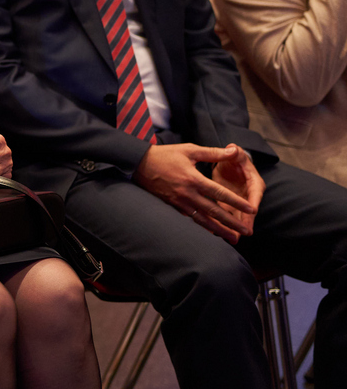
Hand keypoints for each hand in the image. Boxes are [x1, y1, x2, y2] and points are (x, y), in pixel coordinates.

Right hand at [134, 144, 259, 243]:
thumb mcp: (189, 150)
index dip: (236, 202)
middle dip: (231, 222)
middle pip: (213, 211)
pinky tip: (212, 233)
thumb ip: (213, 153)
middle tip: (246, 231)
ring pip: (202, 219)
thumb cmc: (165, 155)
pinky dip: (203, 227)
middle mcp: (187, 194)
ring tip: (232, 238)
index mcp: (193, 179)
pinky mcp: (172, 206)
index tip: (251, 209)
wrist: (138, 164)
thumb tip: (234, 151)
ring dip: (219, 230)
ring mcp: (179, 202)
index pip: (219, 193)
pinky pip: (190, 219)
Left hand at [210, 145, 264, 237]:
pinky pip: (225, 215)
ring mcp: (238, 201)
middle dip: (246, 221)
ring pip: (237, 215)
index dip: (253, 202)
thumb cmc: (233, 157)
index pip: (255, 193)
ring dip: (234, 227)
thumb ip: (235, 153)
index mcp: (254, 182)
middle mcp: (248, 194)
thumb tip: (233, 149)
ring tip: (231, 238)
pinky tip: (216, 232)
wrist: (227, 162)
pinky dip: (221, 223)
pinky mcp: (227, 204)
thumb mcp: (236, 154)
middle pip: (248, 210)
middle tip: (244, 233)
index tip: (252, 211)